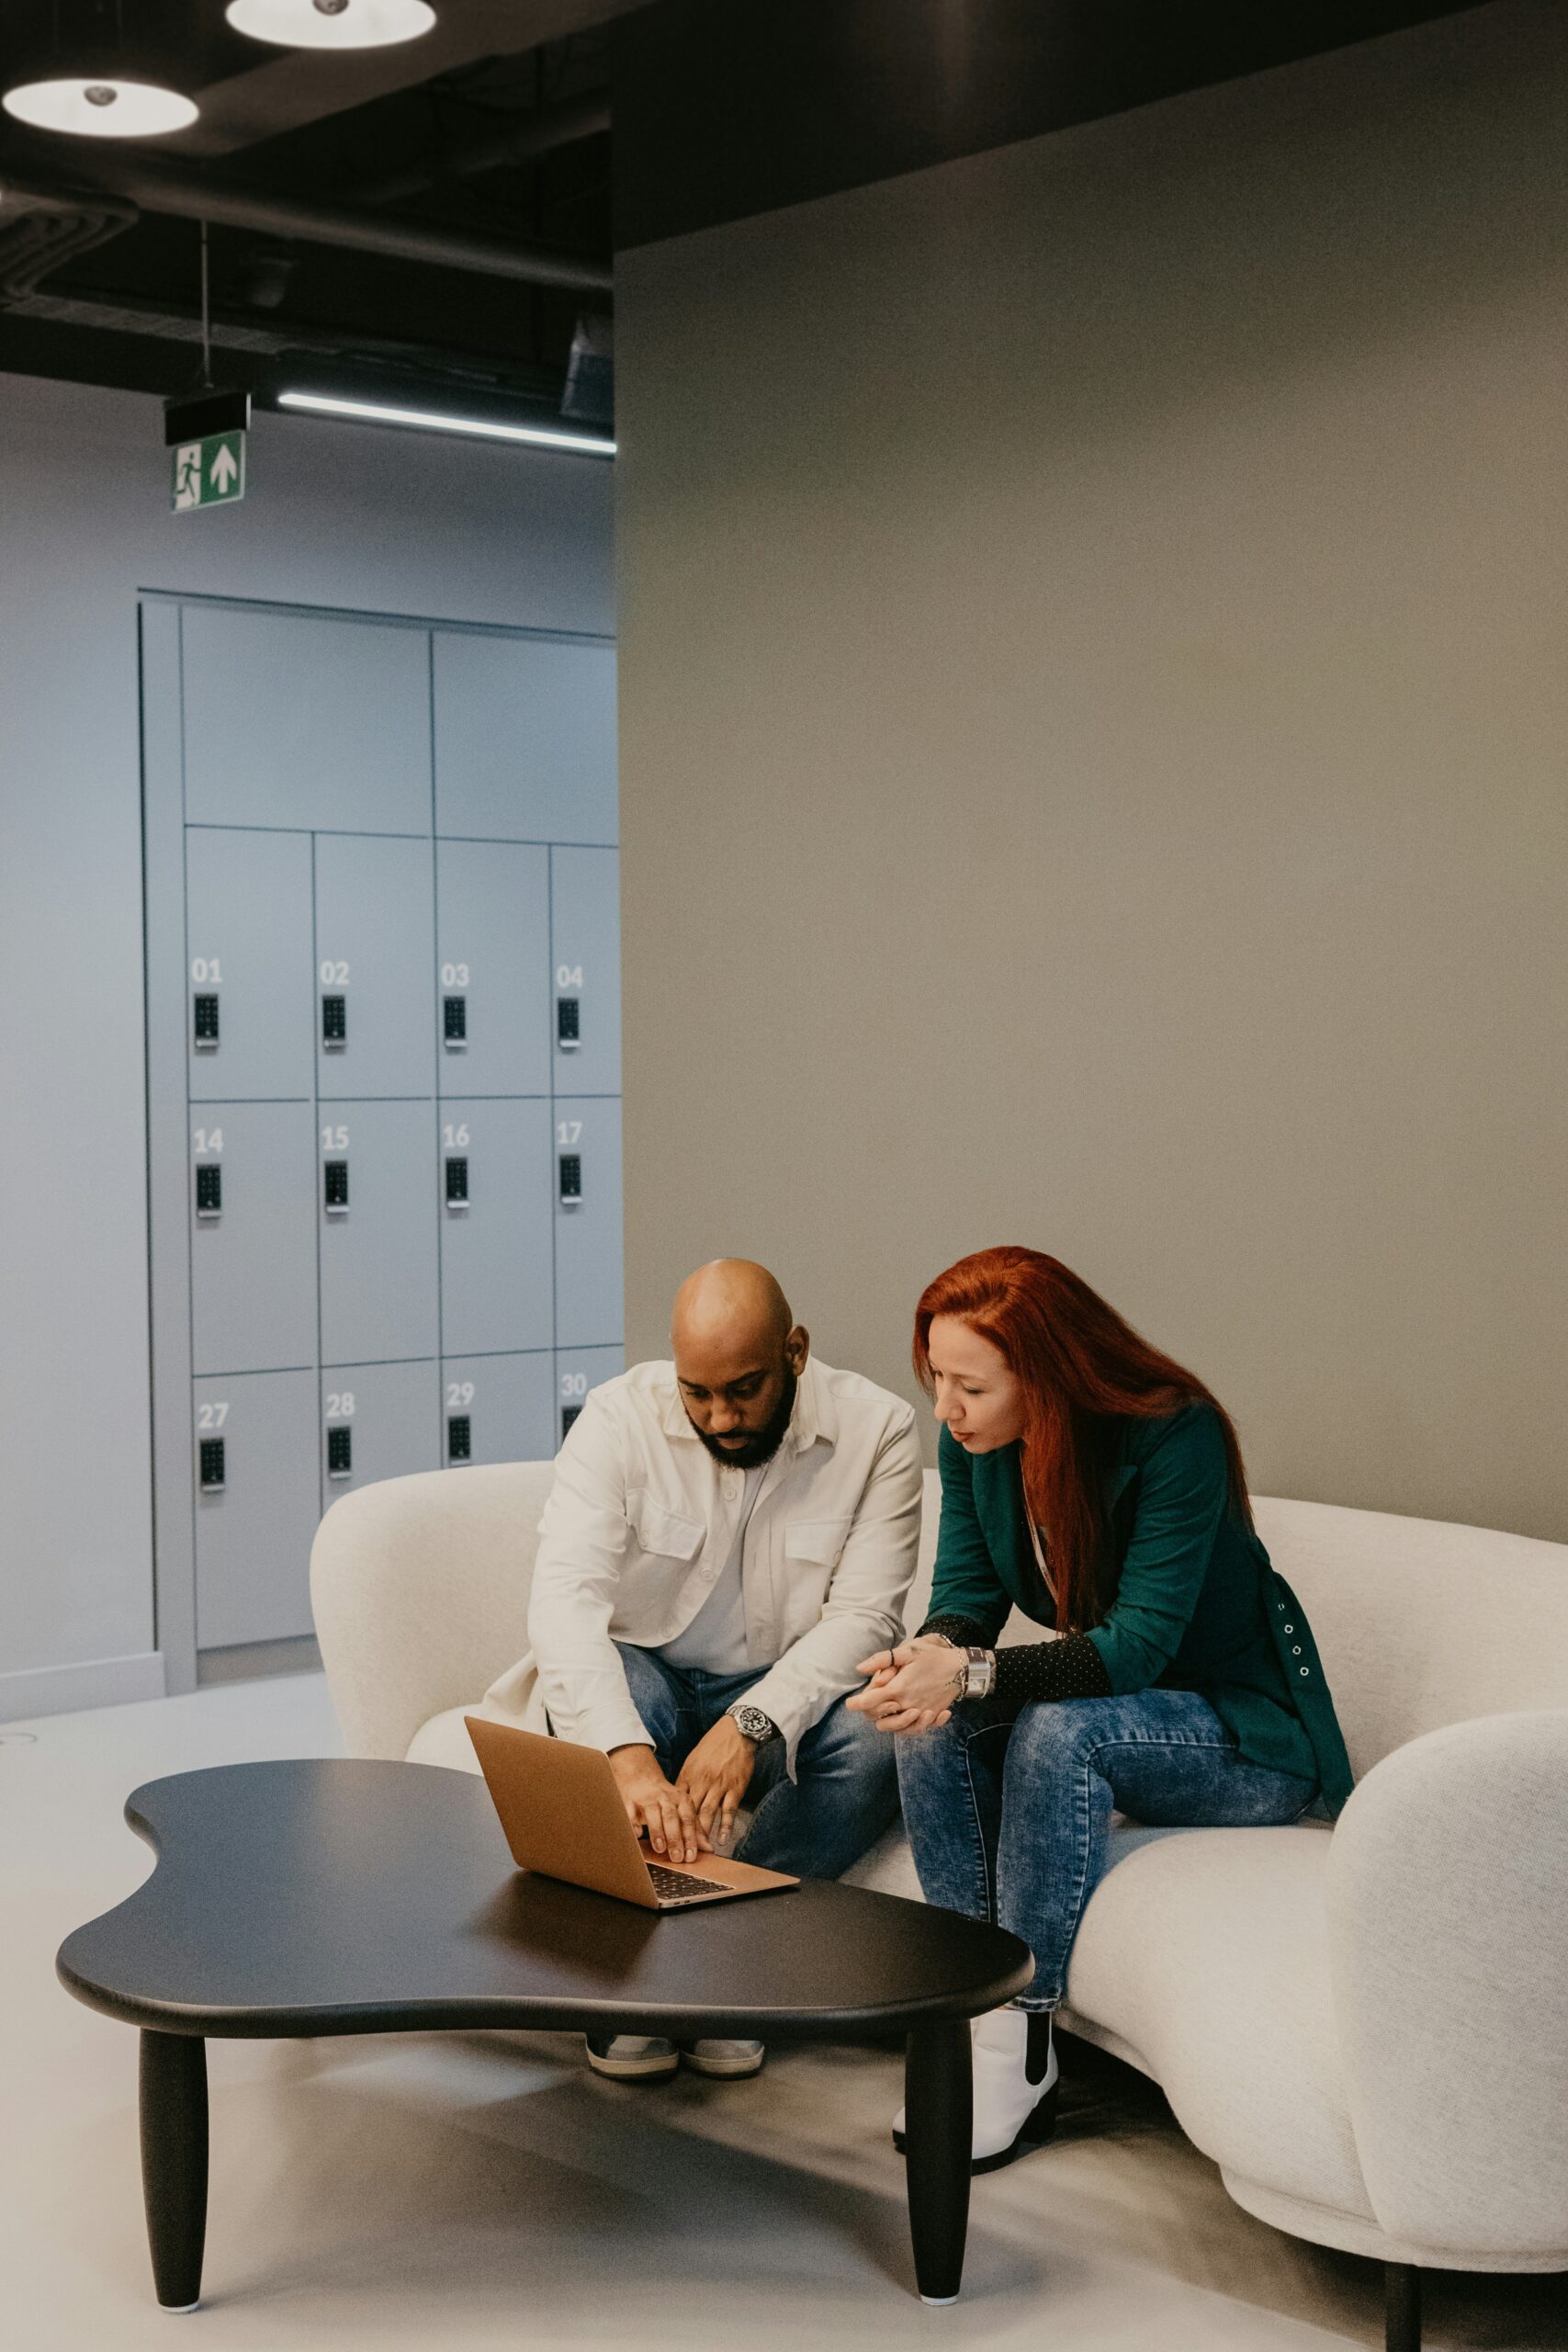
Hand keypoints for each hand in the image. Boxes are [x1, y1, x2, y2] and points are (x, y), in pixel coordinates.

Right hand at [608, 1743, 709, 1861]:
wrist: (641, 1776)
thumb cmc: (665, 1799)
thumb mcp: (682, 1809)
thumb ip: (694, 1828)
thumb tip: (708, 1849)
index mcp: (681, 1800)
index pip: (688, 1820)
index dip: (690, 1839)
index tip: (691, 1856)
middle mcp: (665, 1798)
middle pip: (672, 1817)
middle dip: (675, 1838)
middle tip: (677, 1858)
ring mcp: (647, 1798)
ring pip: (653, 1813)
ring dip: (657, 1831)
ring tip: (660, 1849)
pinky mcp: (630, 1800)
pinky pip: (631, 1812)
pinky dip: (634, 1823)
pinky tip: (637, 1834)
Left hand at [676, 1716, 756, 1851]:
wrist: (737, 1731)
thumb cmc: (714, 1745)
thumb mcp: (693, 1759)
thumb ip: (686, 1778)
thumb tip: (677, 1797)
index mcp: (688, 1774)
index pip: (676, 1802)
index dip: (671, 1820)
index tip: (667, 1835)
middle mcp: (701, 1782)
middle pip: (690, 1812)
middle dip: (685, 1832)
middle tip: (681, 1849)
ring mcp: (718, 1786)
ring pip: (707, 1813)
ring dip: (703, 1833)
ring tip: (699, 1850)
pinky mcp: (735, 1788)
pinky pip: (728, 1810)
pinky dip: (725, 1826)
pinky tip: (722, 1839)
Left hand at [849, 1636, 960, 1734]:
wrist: (961, 1668)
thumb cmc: (932, 1656)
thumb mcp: (907, 1651)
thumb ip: (881, 1660)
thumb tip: (859, 1668)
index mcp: (898, 1688)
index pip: (869, 1702)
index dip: (856, 1704)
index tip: (850, 1703)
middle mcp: (908, 1705)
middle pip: (878, 1719)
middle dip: (870, 1711)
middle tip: (871, 1699)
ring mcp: (920, 1713)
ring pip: (894, 1729)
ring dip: (887, 1722)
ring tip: (889, 1708)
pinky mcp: (930, 1717)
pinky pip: (914, 1730)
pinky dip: (907, 1727)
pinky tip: (908, 1715)